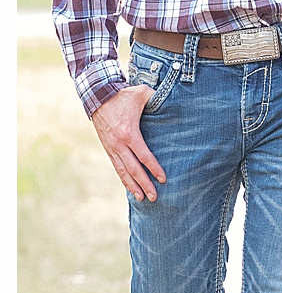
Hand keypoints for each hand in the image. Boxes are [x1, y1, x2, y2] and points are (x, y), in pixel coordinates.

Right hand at [92, 83, 166, 202]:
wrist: (97, 95)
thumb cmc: (122, 95)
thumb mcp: (140, 94)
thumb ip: (156, 98)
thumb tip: (173, 99)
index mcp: (129, 133)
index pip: (144, 156)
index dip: (154, 168)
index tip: (163, 179)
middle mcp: (119, 144)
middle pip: (133, 168)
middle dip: (144, 184)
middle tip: (155, 197)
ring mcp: (112, 147)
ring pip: (123, 171)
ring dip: (133, 186)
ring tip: (143, 198)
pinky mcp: (108, 148)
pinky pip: (116, 166)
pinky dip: (124, 179)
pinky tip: (131, 188)